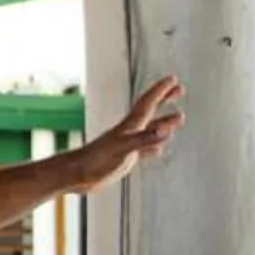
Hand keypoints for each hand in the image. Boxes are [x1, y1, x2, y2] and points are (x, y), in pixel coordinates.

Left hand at [60, 77, 183, 193]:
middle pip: (150, 111)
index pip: (148, 104)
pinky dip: (152, 147)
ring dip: (164, 123)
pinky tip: (158, 150)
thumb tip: (167, 129)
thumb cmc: (95, 162)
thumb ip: (145, 139)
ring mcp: (125, 146)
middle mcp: (128, 133)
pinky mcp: (123, 160)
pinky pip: (142, 150)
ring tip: (180, 117)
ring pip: (150, 131)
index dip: (161, 91)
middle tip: (180, 89)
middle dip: (165, 99)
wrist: (74, 176)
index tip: (173, 78)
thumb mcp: (123, 149)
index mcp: (129, 127)